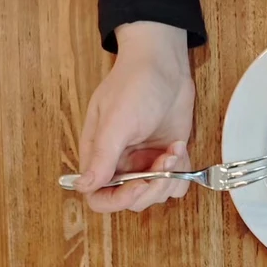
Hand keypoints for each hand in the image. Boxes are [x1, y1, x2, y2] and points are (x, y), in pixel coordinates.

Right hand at [74, 21, 194, 213]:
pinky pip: (175, 184)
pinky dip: (182, 172)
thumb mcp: (116, 120)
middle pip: (132, 200)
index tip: (139, 186)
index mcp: (99, 155)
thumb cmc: (134, 85)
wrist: (165, 66)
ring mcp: (145, 162)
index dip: (117, 200)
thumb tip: (84, 186)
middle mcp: (121, 164)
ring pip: (157, 195)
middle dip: (153, 187)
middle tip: (164, 161)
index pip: (98, 197)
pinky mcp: (166, 158)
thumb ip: (102, 156)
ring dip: (170, 178)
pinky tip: (179, 148)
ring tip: (173, 149)